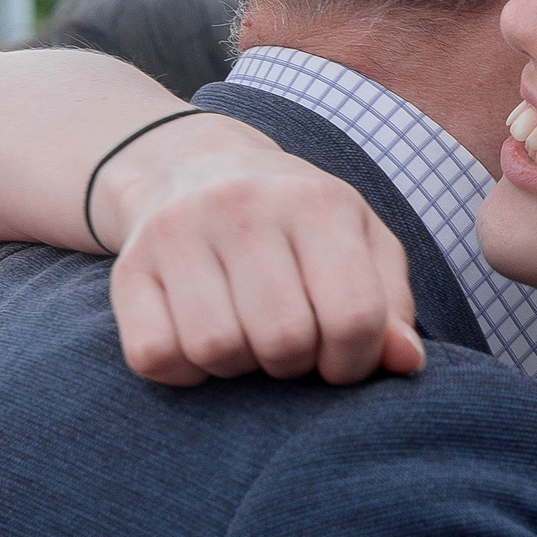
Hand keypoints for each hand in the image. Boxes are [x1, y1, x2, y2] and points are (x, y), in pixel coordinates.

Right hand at [95, 122, 423, 386]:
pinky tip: (196, 339)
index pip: (354, 317)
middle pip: (283, 341)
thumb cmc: (295, 222)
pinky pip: (154, 356)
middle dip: (293, 365)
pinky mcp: (129, 267)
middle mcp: (243, 206)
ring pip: (216, 351)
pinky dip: (181, 369)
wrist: (193, 166)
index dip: (354, 362)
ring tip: (243, 334)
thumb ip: (390, 305)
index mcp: (317, 202)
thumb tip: (407, 363)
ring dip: (236, 366)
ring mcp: (178, 232)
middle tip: (287, 344)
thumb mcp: (358, 244)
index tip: (339, 358)